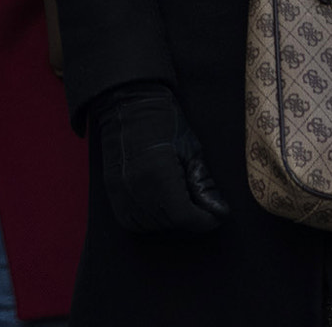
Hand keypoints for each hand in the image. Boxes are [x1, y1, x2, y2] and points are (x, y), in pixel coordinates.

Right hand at [93, 83, 228, 234]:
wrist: (129, 105)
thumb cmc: (163, 122)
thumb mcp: (191, 150)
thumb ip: (204, 185)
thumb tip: (219, 211)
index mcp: (158, 176)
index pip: (185, 217)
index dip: (205, 219)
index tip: (217, 214)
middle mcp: (136, 189)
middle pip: (170, 223)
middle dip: (190, 217)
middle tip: (201, 201)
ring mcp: (121, 193)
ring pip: (152, 226)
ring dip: (170, 219)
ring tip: (179, 197)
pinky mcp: (112, 194)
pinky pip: (133, 221)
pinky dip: (150, 218)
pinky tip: (160, 202)